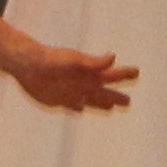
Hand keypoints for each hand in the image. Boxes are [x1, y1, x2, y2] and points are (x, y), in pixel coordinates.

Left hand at [8, 41, 135, 113]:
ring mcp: (72, 92)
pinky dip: (77, 107)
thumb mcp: (75, 60)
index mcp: (91, 74)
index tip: (138, 71)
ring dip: (101, 104)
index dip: (125, 74)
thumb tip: (113, 57)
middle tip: (128, 102)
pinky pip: (72, 105)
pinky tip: (80, 109)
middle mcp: (83, 83)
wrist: (29, 64)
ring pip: (91, 101)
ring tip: (110, 107)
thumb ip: (94, 62)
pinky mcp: (59, 98)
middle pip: (105, 92)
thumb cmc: (53, 60)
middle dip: (116, 97)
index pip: (113, 75)